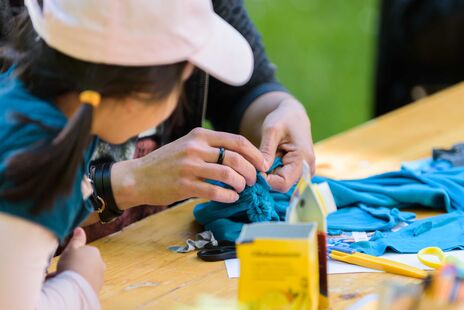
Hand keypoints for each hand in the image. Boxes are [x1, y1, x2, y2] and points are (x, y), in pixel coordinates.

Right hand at [57, 228, 104, 293]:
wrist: (75, 289)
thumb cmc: (72, 266)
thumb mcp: (71, 249)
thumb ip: (77, 239)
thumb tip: (80, 229)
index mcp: (94, 252)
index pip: (83, 252)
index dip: (71, 256)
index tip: (63, 260)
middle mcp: (99, 264)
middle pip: (83, 264)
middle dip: (72, 267)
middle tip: (59, 271)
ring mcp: (98, 277)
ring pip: (83, 275)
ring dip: (73, 276)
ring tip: (59, 280)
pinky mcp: (95, 289)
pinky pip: (83, 285)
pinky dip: (75, 285)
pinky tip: (65, 287)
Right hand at [112, 128, 265, 206]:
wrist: (137, 177)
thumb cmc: (165, 162)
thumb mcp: (187, 145)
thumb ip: (210, 147)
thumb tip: (240, 158)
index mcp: (199, 135)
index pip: (236, 141)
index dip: (254, 154)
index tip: (262, 165)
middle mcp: (195, 148)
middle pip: (235, 158)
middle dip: (251, 171)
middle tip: (254, 180)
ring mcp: (189, 167)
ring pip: (228, 175)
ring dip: (241, 184)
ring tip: (242, 189)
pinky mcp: (184, 185)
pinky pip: (215, 192)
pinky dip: (228, 196)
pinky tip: (231, 198)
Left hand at [260, 98, 314, 191]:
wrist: (294, 115)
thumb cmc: (283, 119)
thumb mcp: (271, 130)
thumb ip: (266, 151)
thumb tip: (260, 172)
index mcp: (303, 159)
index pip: (282, 183)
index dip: (265, 180)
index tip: (252, 169)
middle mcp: (308, 170)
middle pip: (282, 186)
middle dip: (266, 179)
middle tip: (254, 165)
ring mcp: (305, 173)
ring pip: (281, 185)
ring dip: (268, 177)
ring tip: (261, 161)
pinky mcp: (299, 173)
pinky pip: (283, 180)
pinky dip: (272, 175)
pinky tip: (267, 163)